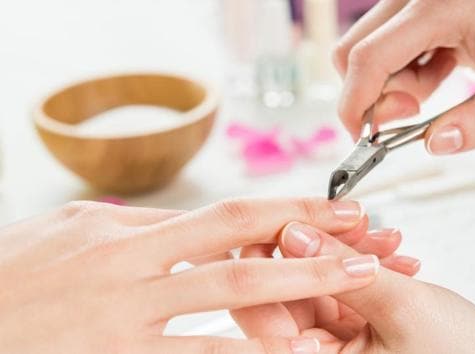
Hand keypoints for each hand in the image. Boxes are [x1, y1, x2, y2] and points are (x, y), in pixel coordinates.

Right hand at [0, 198, 379, 353]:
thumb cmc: (12, 276)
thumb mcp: (71, 234)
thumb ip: (133, 230)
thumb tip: (177, 223)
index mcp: (127, 231)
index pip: (226, 217)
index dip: (289, 211)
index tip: (339, 209)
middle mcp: (132, 268)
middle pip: (239, 249)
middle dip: (310, 246)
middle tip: (366, 246)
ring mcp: (126, 319)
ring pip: (225, 304)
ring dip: (294, 300)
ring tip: (346, 303)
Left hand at [234, 221, 474, 352]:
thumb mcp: (398, 305)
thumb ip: (338, 265)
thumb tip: (290, 231)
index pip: (262, 311)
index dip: (268, 259)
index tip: (287, 219)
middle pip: (291, 292)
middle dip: (323, 249)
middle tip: (349, 219)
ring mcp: (338, 345)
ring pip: (321, 284)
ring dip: (353, 254)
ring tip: (389, 238)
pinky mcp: (358, 331)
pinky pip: (347, 290)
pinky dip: (368, 268)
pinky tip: (395, 254)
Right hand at [334, 0, 474, 155]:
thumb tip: (433, 144)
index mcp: (445, 7)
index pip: (369, 56)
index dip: (356, 104)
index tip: (364, 140)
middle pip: (352, 52)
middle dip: (372, 95)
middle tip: (415, 112)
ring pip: (360, 52)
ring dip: (389, 85)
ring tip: (436, 86)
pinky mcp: (407, 9)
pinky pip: (376, 49)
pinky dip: (397, 73)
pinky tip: (435, 70)